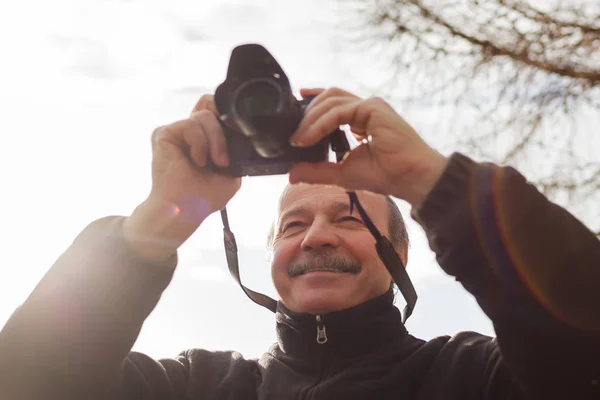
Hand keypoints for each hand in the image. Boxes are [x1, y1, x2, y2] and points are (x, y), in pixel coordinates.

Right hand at [123, 95, 240, 261]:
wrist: (186, 209)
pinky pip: (190, 124)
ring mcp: (177, 132)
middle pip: (211, 108)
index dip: (225, 113)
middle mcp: (190, 133)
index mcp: (205, 139)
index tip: (235, 131)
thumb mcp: (232, 173)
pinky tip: (196, 160)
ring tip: (208, 163)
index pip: (215, 109)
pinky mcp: (164, 133)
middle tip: (222, 161)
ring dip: (214, 141)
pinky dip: (199, 143)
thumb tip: (240, 132)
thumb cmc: (204, 197)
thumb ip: (236, 151)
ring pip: (204, 116)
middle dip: (222, 135)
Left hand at [289, 88, 447, 206]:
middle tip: (294, 136)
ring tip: (299, 139)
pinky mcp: (372, 108)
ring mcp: (370, 106)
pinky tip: (310, 137)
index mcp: (362, 120)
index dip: (312, 102)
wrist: (410, 178)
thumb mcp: (342, 174)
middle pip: (329, 97)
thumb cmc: (385, 176)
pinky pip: (339, 111)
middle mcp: (366, 109)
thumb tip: (292, 173)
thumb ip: (317, 171)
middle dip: (307, 113)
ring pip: (332, 100)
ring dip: (311, 119)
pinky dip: (321, 123)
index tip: (294, 107)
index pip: (333, 103)